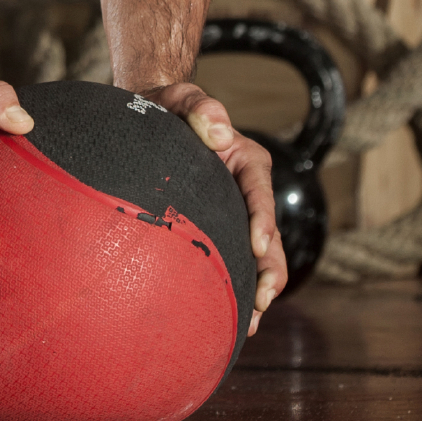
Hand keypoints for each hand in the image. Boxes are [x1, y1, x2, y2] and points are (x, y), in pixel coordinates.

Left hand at [140, 80, 287, 333]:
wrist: (152, 116)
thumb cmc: (168, 105)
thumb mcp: (183, 97)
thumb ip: (200, 106)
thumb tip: (219, 130)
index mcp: (247, 160)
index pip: (260, 193)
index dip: (264, 222)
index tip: (259, 248)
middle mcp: (247, 191)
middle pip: (267, 234)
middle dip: (269, 271)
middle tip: (262, 301)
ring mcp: (235, 214)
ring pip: (255, 258)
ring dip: (255, 289)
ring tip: (248, 323)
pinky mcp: (218, 229)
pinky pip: (230, 261)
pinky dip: (233, 288)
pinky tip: (223, 317)